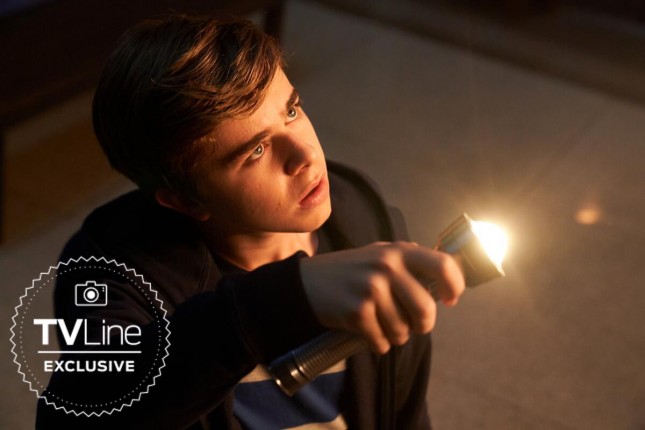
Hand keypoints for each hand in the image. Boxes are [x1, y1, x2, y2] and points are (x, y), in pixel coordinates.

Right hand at [300, 241, 464, 353]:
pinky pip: (383, 342)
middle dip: (422, 325)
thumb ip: (410, 261)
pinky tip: (367, 332)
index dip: (454, 286)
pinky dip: (378, 344)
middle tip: (413, 324)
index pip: (443, 266)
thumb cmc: (350, 271)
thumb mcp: (380, 254)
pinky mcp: (357, 311)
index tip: (448, 300)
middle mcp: (387, 266)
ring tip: (382, 324)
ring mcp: (371, 288)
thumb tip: (447, 277)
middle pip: (426, 310)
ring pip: (404, 331)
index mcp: (398, 251)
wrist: (307, 282)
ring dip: (396, 336)